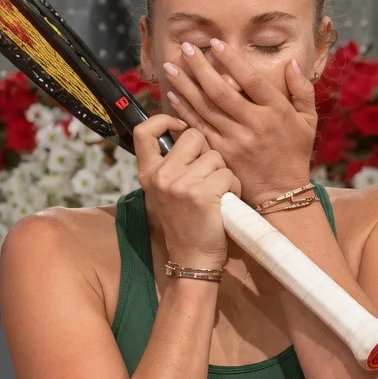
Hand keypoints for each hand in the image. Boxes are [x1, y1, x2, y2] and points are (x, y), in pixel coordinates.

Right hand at [133, 114, 240, 270]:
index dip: (163, 119)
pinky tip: (225, 203)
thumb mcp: (166, 192)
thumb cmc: (185, 224)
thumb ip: (171, 165)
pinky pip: (227, 174)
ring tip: (216, 195)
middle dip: (207, 152)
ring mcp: (181, 184)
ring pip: (215, 156)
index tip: (180, 124)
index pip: (144, 131)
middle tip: (207, 177)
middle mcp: (161, 176)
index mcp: (149, 173)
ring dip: (223, 174)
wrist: (193, 259)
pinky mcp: (203, 193)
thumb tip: (185, 132)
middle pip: (193, 137)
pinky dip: (232, 188)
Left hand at [161, 40, 316, 206]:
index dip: (232, 61)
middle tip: (185, 48)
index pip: (251, 80)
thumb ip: (302, 90)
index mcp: (276, 112)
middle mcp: (254, 125)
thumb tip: (291, 63)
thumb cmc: (294, 154)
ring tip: (171, 67)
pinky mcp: (221, 154)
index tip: (215, 44)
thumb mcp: (308, 121)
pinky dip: (184, 111)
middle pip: (222, 92)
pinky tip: (172, 96)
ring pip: (205, 108)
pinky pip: (199, 129)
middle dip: (201, 68)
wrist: (281, 193)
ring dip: (186, 86)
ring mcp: (235, 141)